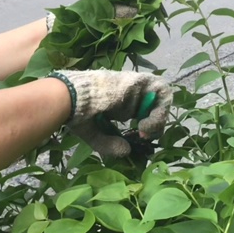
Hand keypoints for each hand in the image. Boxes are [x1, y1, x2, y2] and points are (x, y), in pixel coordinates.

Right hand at [48, 69, 171, 156]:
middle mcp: (132, 91)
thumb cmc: (78, 114)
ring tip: (145, 130)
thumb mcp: (95, 135)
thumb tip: (127, 151)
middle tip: (146, 136)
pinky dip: (158, 113)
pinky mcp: (138, 81)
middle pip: (157, 103)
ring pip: (162, 97)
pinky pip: (160, 94)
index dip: (149, 124)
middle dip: (157, 122)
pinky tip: (144, 126)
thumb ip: (110, 144)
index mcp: (123, 98)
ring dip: (159, 117)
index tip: (141, 137)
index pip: (146, 108)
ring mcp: (136, 85)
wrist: (71, 99)